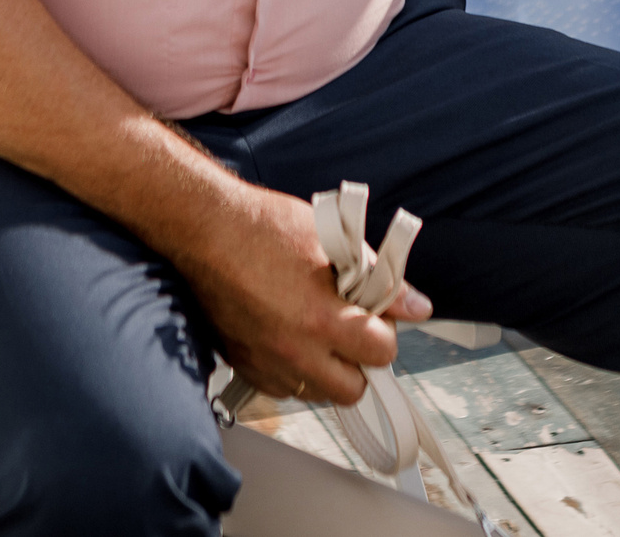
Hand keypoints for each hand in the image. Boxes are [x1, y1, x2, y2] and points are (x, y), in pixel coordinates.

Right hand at [168, 183, 429, 404]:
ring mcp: (266, 363)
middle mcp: (294, 351)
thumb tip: (416, 306)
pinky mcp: (244, 365)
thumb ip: (380, 279)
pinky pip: (282, 388)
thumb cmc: (262, 225)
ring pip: (317, 394)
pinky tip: (290, 336)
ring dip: (327, 370)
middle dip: (359, 362)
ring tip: (318, 331)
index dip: (384, 332)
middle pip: (352, 390)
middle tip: (350, 330)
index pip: (382, 354)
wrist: (203, 227)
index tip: (374, 316)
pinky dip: (294, 371)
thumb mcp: (333, 240)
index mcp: (321, 318)